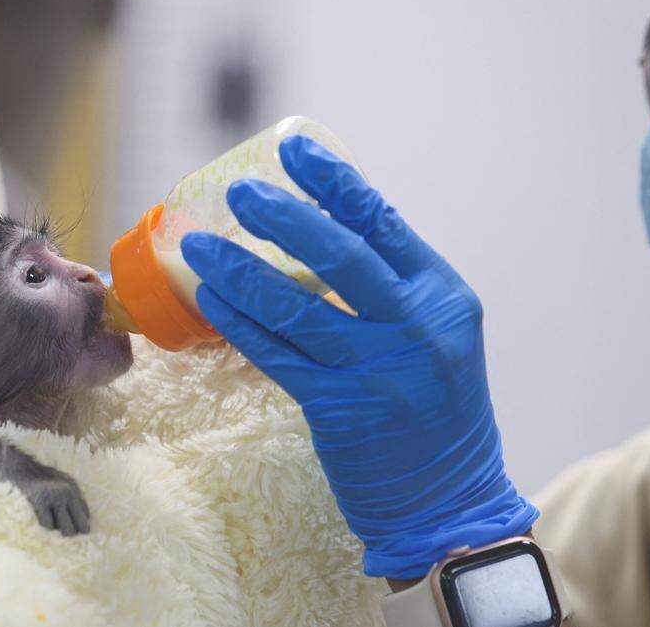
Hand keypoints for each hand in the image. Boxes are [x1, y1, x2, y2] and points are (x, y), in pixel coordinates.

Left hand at [180, 136, 536, 578]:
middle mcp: (417, 328)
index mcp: (444, 298)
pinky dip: (239, 323)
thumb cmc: (435, 408)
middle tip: (239, 193)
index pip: (384, 224)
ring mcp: (378, 371)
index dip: (335, 182)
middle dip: (285, 218)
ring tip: (198, 246)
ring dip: (240, 272)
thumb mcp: (436, 335)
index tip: (294, 149)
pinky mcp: (340, 409)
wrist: (450, 501)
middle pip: (342, 257)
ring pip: (295, 308)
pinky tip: (209, 299)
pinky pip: (276, 356)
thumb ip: (390, 289)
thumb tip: (318, 231)